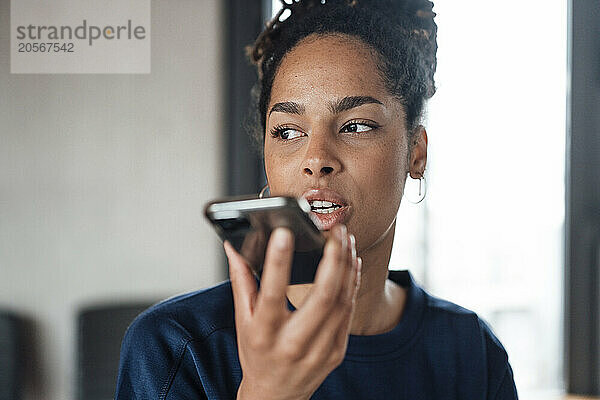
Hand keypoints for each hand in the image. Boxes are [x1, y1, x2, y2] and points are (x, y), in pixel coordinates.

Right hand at [224, 224, 361, 399]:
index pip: (272, 293)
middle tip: (336, 231)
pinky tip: (351, 262)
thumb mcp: (242, 321)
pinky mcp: (337, 351)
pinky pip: (349, 312)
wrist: (276, 396)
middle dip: (333, 258)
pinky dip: (352, 283)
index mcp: (265, 334)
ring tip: (346, 239)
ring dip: (346, 266)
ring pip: (342, 301)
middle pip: (322, 296)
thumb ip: (240, 282)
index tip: (284, 233)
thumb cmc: (257, 356)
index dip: (278, 262)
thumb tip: (232, 248)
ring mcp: (320, 350)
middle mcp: (294, 343)